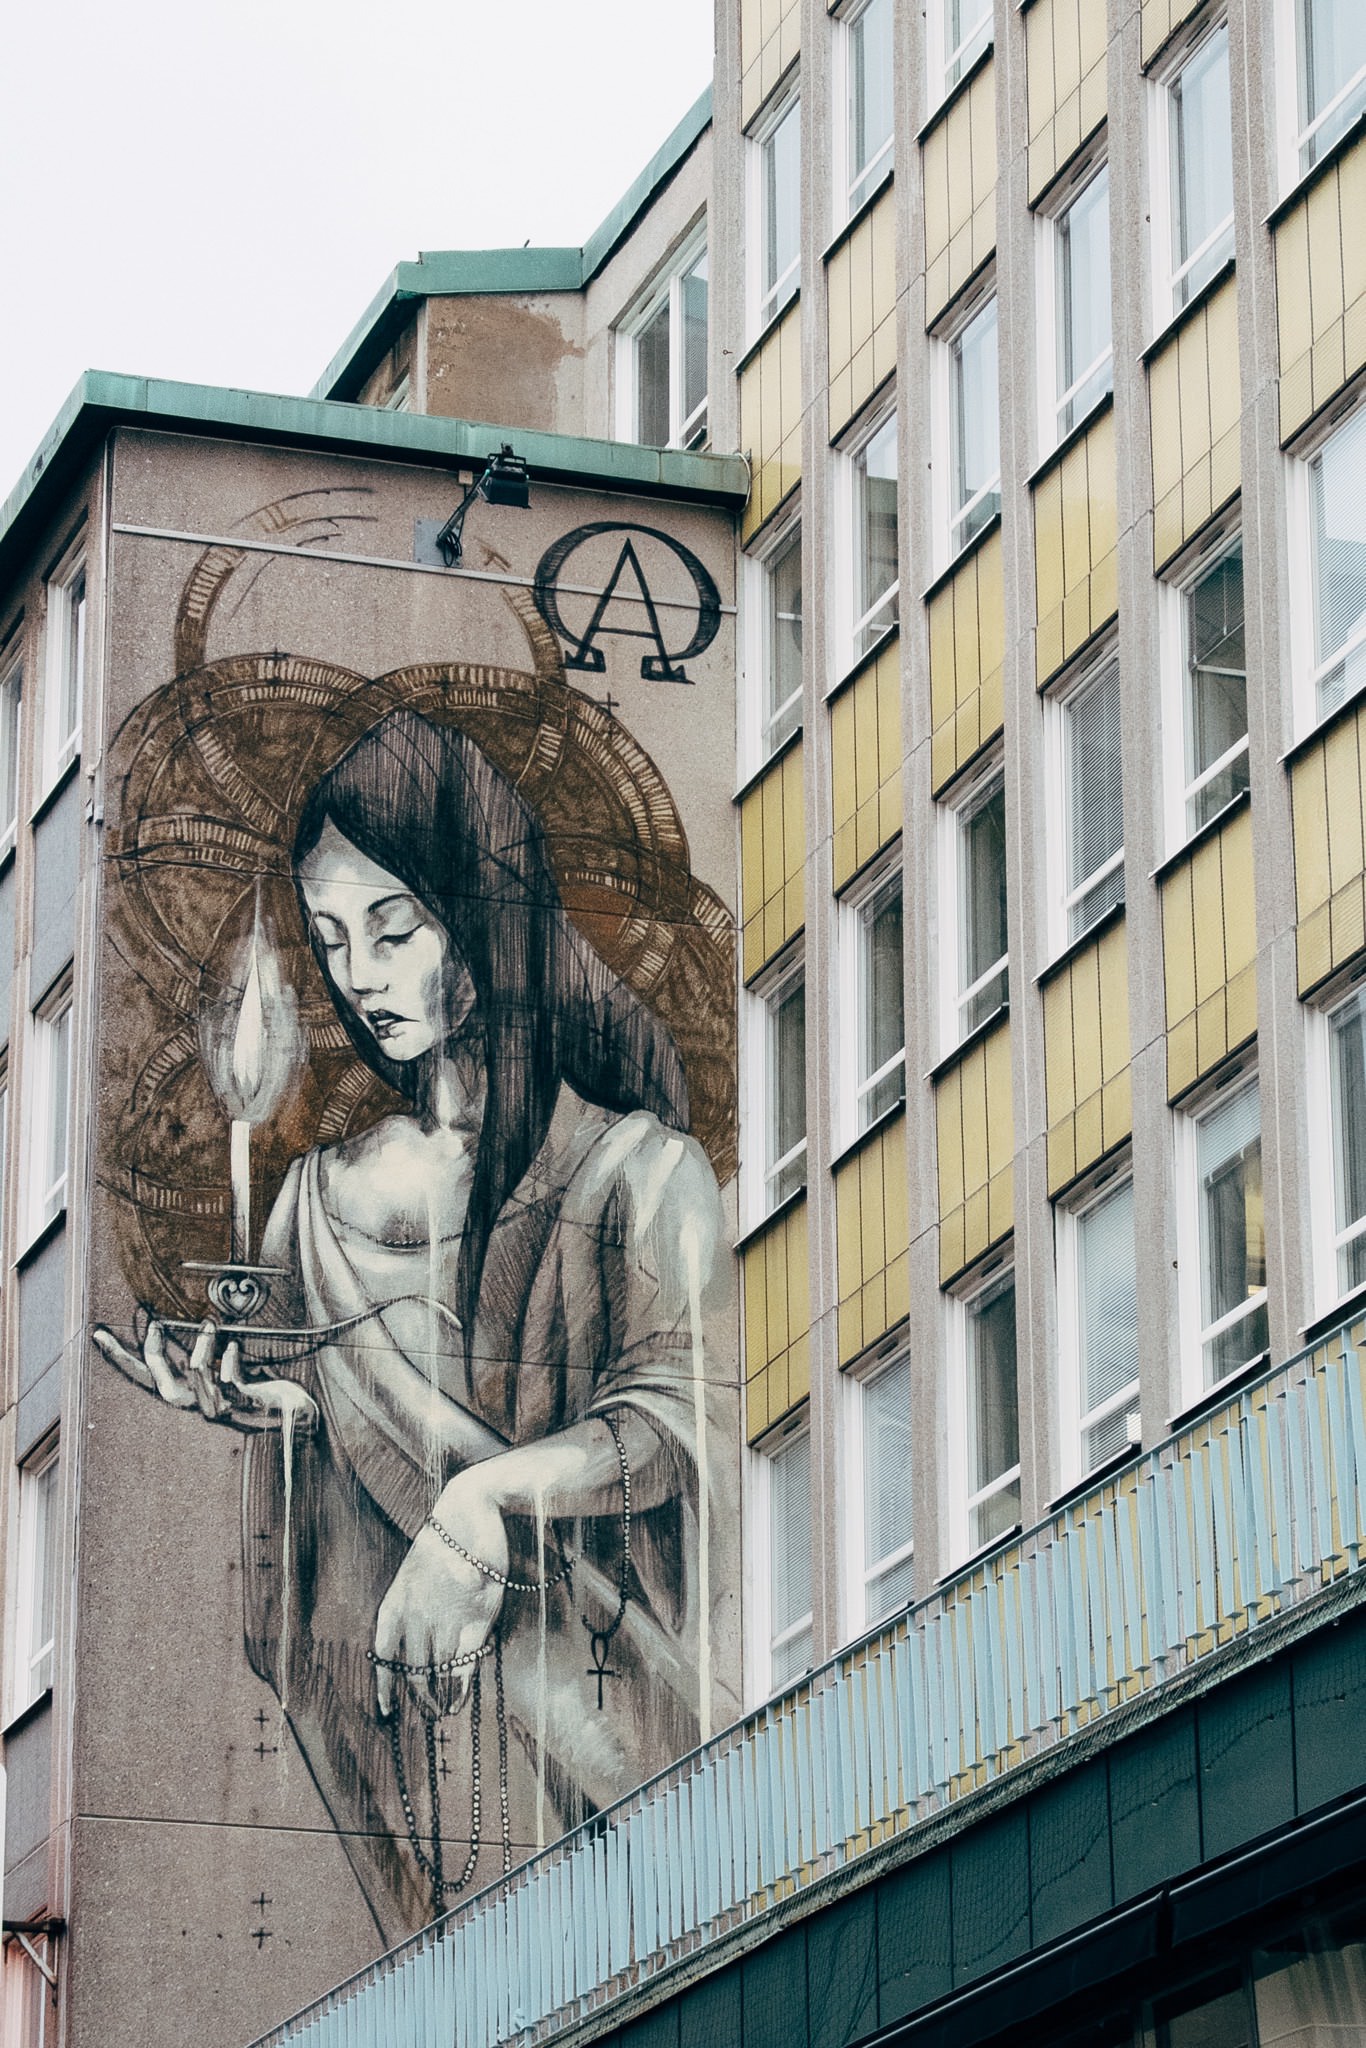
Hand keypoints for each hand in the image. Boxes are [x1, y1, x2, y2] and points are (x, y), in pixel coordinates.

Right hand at [93, 1318, 318, 1434]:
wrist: (299, 1416)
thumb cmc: (263, 1390)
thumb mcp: (230, 1371)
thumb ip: (209, 1358)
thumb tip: (193, 1323)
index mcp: (191, 1396)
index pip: (147, 1380)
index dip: (121, 1360)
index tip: (99, 1334)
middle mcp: (200, 1407)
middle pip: (162, 1385)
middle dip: (152, 1354)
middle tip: (155, 1323)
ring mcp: (223, 1408)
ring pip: (195, 1377)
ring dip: (200, 1348)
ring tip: (210, 1324)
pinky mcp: (246, 1403)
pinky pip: (229, 1381)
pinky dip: (229, 1361)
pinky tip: (234, 1347)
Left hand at [373, 1473, 507, 1717]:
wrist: (471, 1508)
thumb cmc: (445, 1542)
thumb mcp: (417, 1576)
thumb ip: (412, 1610)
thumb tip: (417, 1649)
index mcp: (395, 1602)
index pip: (383, 1654)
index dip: (384, 1685)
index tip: (385, 1711)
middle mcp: (416, 1614)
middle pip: (414, 1670)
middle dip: (420, 1696)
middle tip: (428, 1712)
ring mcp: (447, 1616)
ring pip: (438, 1671)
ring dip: (440, 1697)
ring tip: (444, 1710)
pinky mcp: (477, 1616)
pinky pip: (465, 1662)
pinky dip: (461, 1686)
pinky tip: (459, 1700)